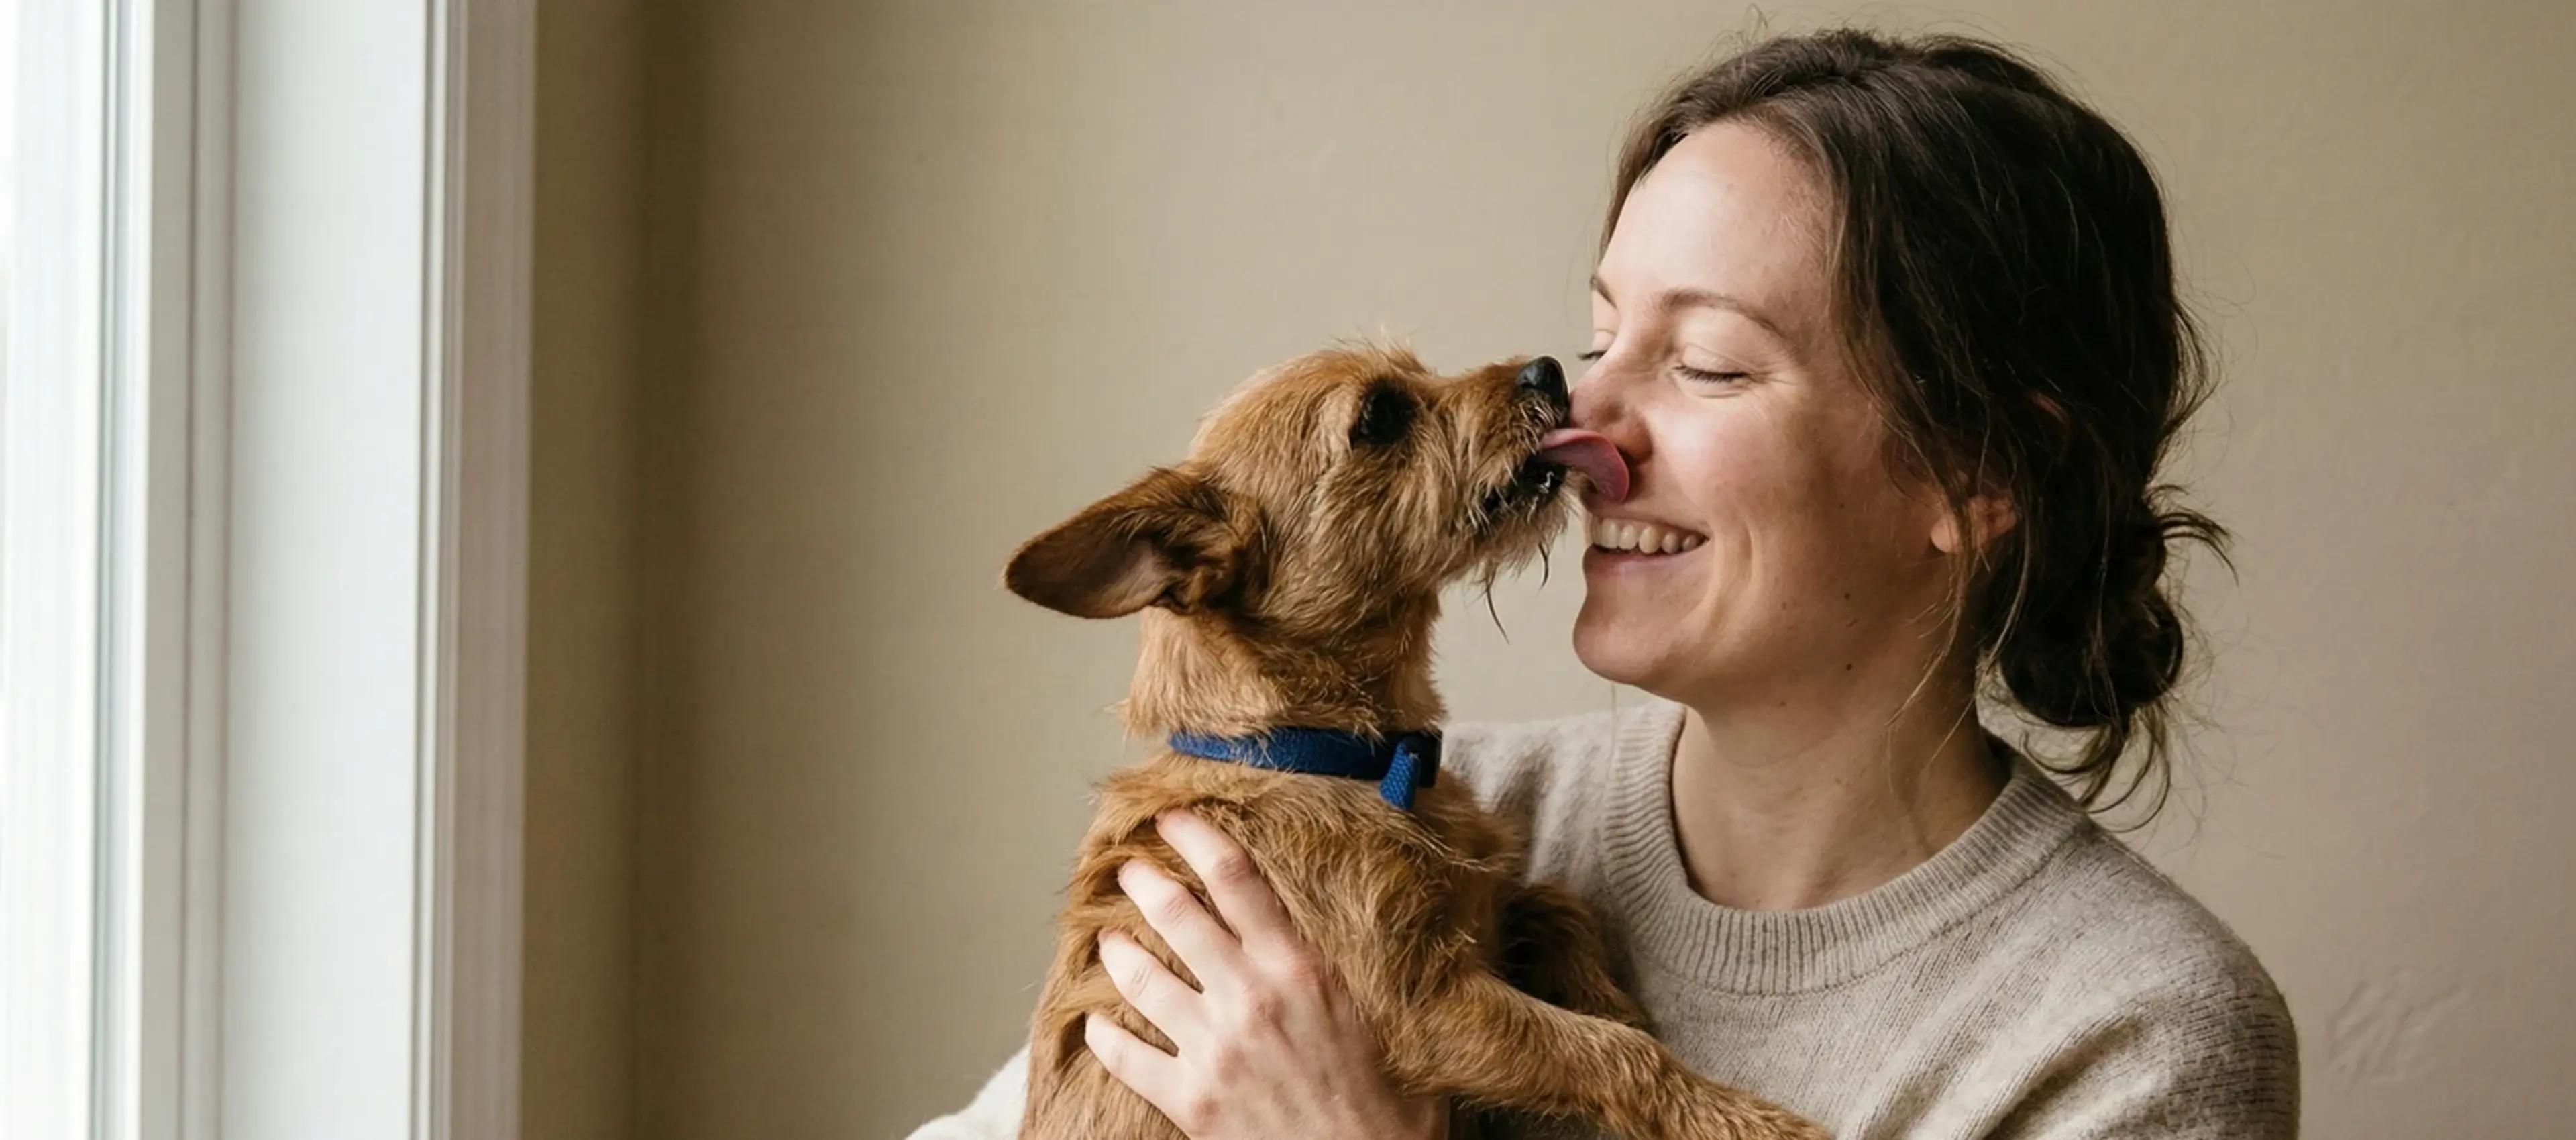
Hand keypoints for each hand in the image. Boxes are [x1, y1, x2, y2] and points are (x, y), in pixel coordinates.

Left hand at [1086, 809, 1447, 1139]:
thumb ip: (1355, 963)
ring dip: (1117, 950)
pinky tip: (1096, 1024)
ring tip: (1108, 937)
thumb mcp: (1387, 1013)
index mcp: (1300, 967)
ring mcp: (1213, 1049)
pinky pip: (1126, 1057)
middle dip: (1144, 883)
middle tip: (1130, 870)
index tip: (1172, 819)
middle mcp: (1250, 997)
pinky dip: (1104, 1036)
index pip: (1236, 877)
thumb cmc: (1392, 1105)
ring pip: (1141, 978)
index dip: (1196, 837)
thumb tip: (1361, 915)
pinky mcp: (1190, 1100)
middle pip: (1177, 915)